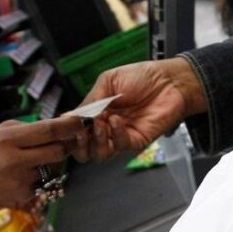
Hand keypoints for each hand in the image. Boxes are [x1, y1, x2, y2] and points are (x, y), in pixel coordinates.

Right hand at [0, 116, 88, 210]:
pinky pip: (44, 182)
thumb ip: (26, 128)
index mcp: (8, 139)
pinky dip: (40, 176)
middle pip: (57, 152)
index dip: (69, 126)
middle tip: (65, 141)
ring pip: (53, 168)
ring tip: (35, 158)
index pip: (48, 131)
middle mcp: (15, 161)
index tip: (82, 121)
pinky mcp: (23, 196)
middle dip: (65, 145)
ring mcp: (20, 181)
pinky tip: (24, 173)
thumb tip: (55, 125)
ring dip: (52, 161)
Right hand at [71, 58, 206, 161]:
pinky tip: (116, 120)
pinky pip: (119, 146)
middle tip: (79, 132)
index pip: (75, 130)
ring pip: (99, 154)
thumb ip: (91, 100)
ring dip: (95, 140)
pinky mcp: (136, 141)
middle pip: (83, 150)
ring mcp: (120, 136)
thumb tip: (70, 117)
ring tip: (99, 123)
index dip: (67, 132)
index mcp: (96, 112)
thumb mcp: (109, 81)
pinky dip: (114, 134)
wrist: (169, 81)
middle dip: (77, 144)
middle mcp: (105, 128)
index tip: (63, 126)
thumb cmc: (142, 77)